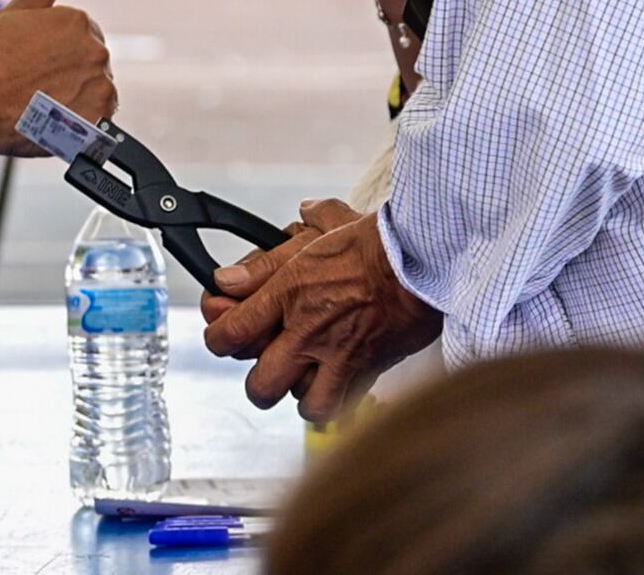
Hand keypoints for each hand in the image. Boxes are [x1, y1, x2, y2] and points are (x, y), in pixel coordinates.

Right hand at [0, 0, 116, 161]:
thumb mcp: (13, 13)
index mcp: (78, 21)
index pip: (80, 35)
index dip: (56, 50)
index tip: (34, 63)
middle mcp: (95, 51)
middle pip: (90, 61)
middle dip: (69, 71)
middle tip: (36, 84)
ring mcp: (99, 87)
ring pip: (96, 90)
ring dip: (78, 95)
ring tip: (44, 104)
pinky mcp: (97, 120)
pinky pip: (100, 120)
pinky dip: (82, 121)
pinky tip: (55, 121)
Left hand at [202, 202, 442, 422]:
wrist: (424, 259)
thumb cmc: (375, 241)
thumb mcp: (314, 234)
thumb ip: (267, 260)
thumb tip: (230, 277)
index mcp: (288, 293)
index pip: (229, 332)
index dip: (218, 340)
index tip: (224, 337)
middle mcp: (307, 331)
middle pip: (260, 385)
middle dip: (259, 384)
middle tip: (270, 370)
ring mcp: (339, 356)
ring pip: (303, 406)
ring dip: (302, 397)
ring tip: (308, 382)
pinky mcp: (370, 371)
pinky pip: (344, 408)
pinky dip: (339, 405)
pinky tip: (340, 389)